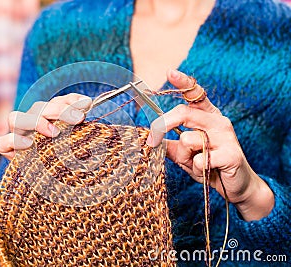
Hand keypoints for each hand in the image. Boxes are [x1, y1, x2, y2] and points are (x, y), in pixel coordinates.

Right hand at [0, 93, 91, 159]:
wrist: (47, 184)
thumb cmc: (65, 161)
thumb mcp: (75, 142)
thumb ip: (79, 123)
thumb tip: (88, 102)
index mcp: (48, 117)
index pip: (57, 102)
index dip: (71, 100)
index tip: (86, 104)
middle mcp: (31, 122)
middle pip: (39, 108)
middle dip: (60, 111)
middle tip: (78, 119)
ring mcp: (17, 135)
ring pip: (15, 118)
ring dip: (36, 122)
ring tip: (54, 133)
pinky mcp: (7, 150)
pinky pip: (2, 142)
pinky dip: (14, 141)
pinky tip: (30, 144)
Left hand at [147, 69, 273, 220]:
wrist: (234, 186)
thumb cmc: (207, 165)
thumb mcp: (183, 153)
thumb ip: (168, 144)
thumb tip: (148, 136)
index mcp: (207, 115)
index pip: (195, 93)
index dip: (183, 82)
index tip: (170, 72)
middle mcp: (218, 121)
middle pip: (184, 113)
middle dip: (164, 126)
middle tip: (152, 140)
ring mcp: (226, 136)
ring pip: (189, 139)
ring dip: (186, 156)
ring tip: (197, 164)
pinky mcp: (232, 154)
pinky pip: (200, 159)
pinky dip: (197, 169)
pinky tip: (207, 171)